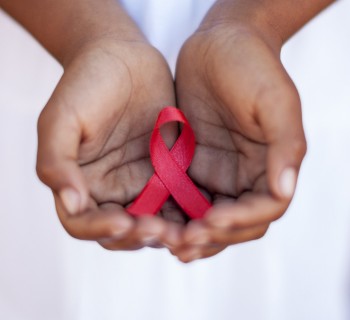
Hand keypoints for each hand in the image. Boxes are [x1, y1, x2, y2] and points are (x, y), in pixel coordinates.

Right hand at [37, 37, 183, 249]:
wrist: (123, 57)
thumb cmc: (86, 84)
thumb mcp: (61, 118)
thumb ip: (57, 161)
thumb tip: (71, 203)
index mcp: (80, 183)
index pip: (84, 223)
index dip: (101, 229)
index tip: (126, 221)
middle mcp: (110, 190)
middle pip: (123, 231)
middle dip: (140, 236)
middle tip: (162, 231)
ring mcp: (142, 183)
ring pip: (154, 222)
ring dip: (169, 231)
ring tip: (186, 230)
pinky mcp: (169, 173)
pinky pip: (180, 200)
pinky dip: (188, 212)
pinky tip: (203, 210)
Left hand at [173, 18, 305, 261]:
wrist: (218, 45)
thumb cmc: (251, 66)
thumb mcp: (274, 99)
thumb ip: (285, 145)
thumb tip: (285, 190)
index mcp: (272, 165)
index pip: (264, 208)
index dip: (240, 220)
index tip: (211, 220)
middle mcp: (247, 176)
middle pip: (236, 223)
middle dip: (212, 236)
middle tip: (184, 242)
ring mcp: (219, 174)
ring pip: (208, 219)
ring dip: (192, 235)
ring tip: (168, 243)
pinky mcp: (192, 167)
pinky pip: (183, 200)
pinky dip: (173, 215)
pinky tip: (156, 222)